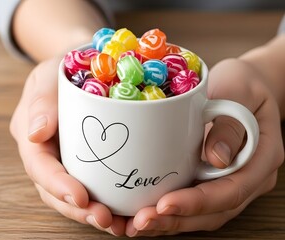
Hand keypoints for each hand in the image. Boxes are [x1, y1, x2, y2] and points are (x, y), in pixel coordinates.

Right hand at [9, 57, 125, 235]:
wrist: (85, 65)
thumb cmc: (65, 67)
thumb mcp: (49, 74)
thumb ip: (41, 101)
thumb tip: (35, 134)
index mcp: (32, 137)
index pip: (39, 167)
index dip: (57, 185)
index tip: (81, 197)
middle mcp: (47, 155)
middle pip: (54, 192)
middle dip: (78, 209)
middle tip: (105, 219)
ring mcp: (67, 162)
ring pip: (74, 197)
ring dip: (95, 214)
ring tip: (120, 225)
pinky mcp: (88, 164)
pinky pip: (95, 188)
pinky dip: (110, 204)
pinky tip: (128, 213)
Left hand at [125, 58, 283, 236]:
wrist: (243, 86)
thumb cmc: (241, 83)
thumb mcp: (239, 90)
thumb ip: (230, 124)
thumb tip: (216, 159)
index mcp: (262, 157)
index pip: (231, 190)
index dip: (197, 202)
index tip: (164, 204)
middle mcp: (248, 177)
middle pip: (214, 211)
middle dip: (176, 220)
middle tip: (141, 222)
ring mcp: (229, 182)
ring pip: (201, 214)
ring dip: (168, 222)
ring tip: (136, 224)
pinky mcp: (210, 180)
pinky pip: (191, 203)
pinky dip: (167, 212)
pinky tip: (140, 213)